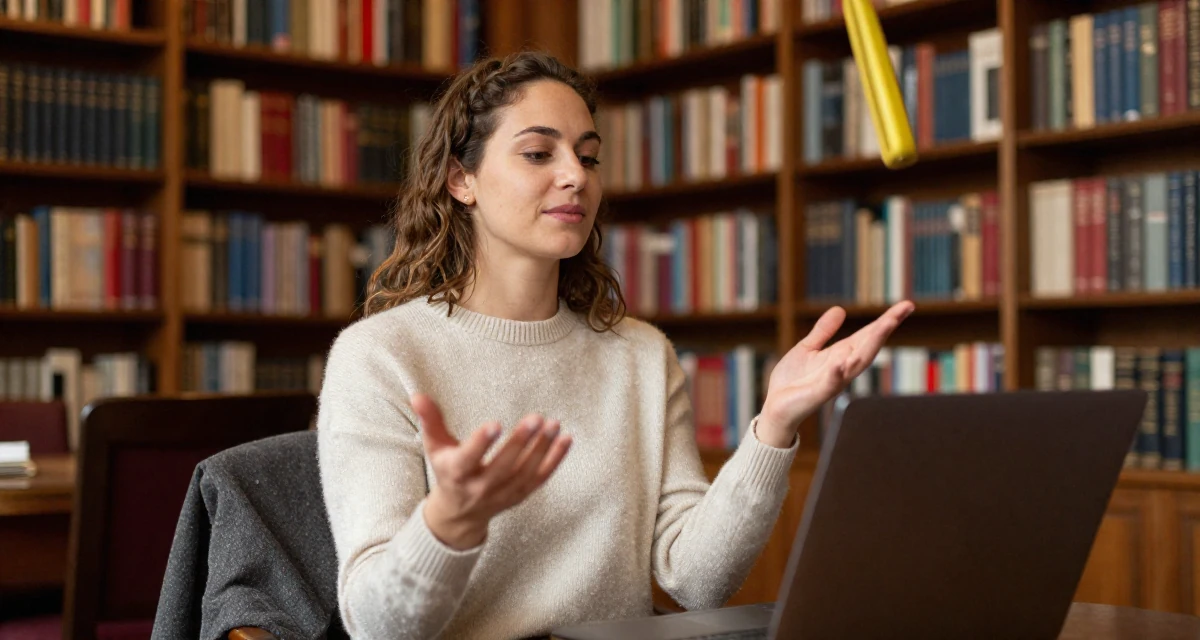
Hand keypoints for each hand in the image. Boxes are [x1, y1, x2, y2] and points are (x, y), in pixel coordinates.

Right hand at [410, 393, 572, 549]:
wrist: (459, 514)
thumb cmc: (447, 471)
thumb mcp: (435, 448)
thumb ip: (430, 421)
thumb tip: (417, 396)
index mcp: (457, 473)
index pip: (469, 458)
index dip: (481, 442)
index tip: (495, 424)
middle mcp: (480, 487)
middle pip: (503, 466)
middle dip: (520, 443)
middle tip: (535, 418)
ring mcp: (502, 494)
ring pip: (525, 473)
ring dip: (542, 449)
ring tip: (553, 424)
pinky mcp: (519, 495)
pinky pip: (540, 478)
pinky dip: (555, 460)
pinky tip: (566, 440)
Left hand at [757, 301, 914, 447]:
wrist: (776, 407)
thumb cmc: (792, 381)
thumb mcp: (807, 348)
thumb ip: (823, 331)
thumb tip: (840, 310)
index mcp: (840, 355)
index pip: (868, 335)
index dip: (886, 320)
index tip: (906, 306)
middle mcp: (842, 367)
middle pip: (869, 345)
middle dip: (886, 328)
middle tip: (903, 310)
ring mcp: (833, 380)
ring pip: (857, 362)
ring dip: (871, 344)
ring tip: (885, 325)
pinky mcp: (818, 393)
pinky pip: (830, 382)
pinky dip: (837, 373)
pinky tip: (842, 362)